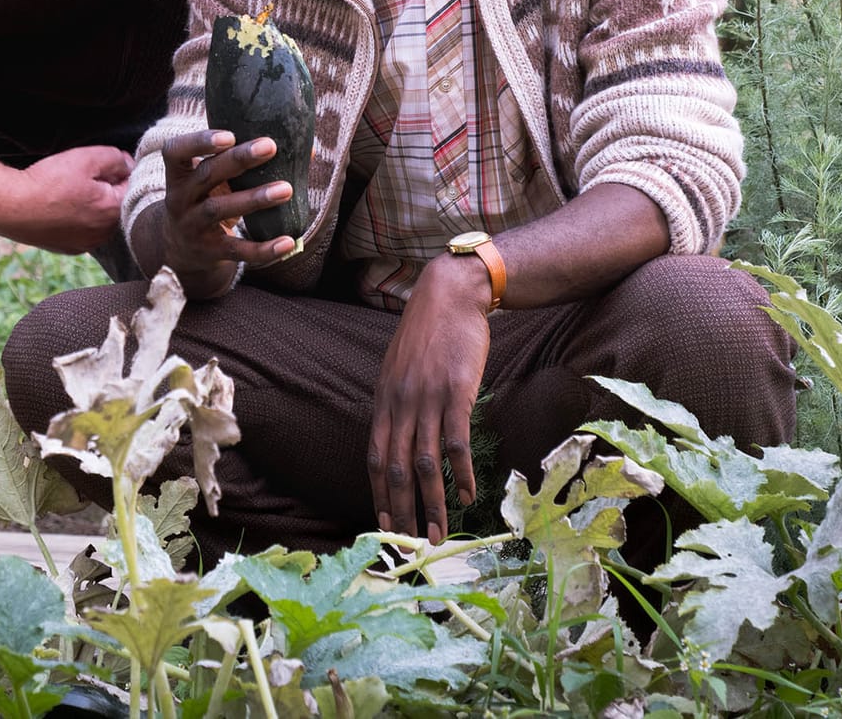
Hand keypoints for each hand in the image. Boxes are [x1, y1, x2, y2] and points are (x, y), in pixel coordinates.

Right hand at [0, 145, 133, 253]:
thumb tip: (128, 165)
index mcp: (114, 211)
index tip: (98, 164)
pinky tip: (60, 208)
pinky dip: (76, 219)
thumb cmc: (48, 182)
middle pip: (116, 204)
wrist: (11, 207)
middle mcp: (104, 234)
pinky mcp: (69, 249)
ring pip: (99, 219)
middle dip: (105, 189)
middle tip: (81, 177)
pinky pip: (82, 230)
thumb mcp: (86, 158)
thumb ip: (115, 158)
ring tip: (68, 193)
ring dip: (91, 206)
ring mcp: (86, 244)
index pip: (131, 186)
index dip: (117, 170)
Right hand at [159, 129, 298, 297]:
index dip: (198, 142)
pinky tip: (288, 242)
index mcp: (180, 174)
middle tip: (270, 146)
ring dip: (254, 198)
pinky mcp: (210, 252)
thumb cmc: (206, 200)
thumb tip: (305, 150)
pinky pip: (237, 250)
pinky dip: (263, 249)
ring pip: (220, 209)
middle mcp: (180, 199)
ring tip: (286, 189)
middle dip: (238, 160)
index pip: (175, 152)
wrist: (180, 250)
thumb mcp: (211, 180)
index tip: (229, 135)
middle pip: (206, 175)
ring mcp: (193, 226)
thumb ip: (243, 162)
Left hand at [368, 251, 494, 542]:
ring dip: (431, 504)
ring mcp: (427, 399)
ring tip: (437, 534)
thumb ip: (395, 403)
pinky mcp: (457, 392)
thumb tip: (395, 437)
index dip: (378, 495)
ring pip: (425, 463)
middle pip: (396, 469)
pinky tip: (466, 496)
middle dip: (401, 511)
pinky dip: (460, 474)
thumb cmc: (427, 334)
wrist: (450, 295)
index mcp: (384, 401)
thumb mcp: (398, 369)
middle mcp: (400, 404)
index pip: (374, 458)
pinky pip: (456, 442)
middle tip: (409, 545)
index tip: (384, 526)